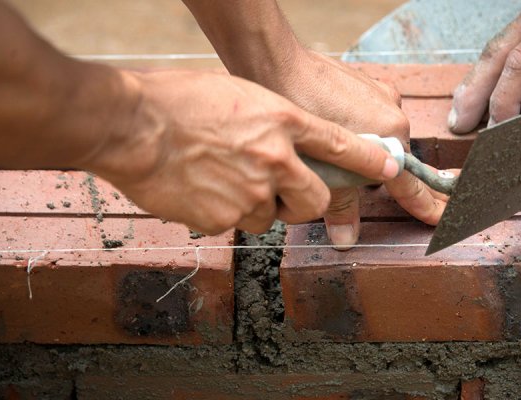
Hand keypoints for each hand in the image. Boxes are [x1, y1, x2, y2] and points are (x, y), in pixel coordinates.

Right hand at [81, 69, 398, 234]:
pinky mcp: (224, 219)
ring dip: (256, 207)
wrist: (131, 126)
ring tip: (221, 180)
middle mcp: (275, 159)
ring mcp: (251, 193)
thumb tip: (286, 146)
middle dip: (305, 203)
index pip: (342, 145)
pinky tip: (199, 190)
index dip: (371, 161)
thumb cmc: (177, 100)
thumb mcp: (239, 97)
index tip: (390, 169)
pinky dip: (222, 213)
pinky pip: (235, 225)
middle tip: (282, 193)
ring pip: (271, 218)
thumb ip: (272, 125)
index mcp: (282, 121)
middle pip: (316, 201)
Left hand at [273, 50, 449, 248]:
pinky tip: (331, 128)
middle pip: (393, 160)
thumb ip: (341, 205)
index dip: (427, 204)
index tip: (444, 217)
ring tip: (335, 155)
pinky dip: (356, 127)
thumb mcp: (322, 168)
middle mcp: (395, 114)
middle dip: (379, 175)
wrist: (279, 65)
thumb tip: (346, 240)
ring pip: (380, 137)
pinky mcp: (367, 82)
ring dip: (365, 150)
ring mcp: (382, 95)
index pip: (412, 183)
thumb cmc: (300, 113)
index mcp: (392, 137)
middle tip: (369, 187)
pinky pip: (369, 115)